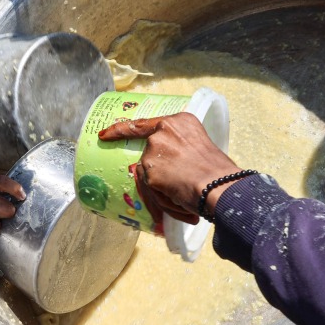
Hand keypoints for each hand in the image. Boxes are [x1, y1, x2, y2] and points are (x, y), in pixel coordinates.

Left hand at [98, 113, 239, 221]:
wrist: (220, 186)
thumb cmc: (218, 172)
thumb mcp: (200, 146)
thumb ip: (180, 148)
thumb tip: (170, 166)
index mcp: (178, 122)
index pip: (142, 124)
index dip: (120, 130)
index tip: (104, 135)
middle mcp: (162, 131)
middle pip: (148, 157)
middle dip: (160, 174)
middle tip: (181, 186)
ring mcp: (153, 151)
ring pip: (149, 177)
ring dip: (164, 191)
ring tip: (187, 197)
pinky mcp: (148, 170)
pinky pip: (151, 191)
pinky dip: (163, 201)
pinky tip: (181, 203)